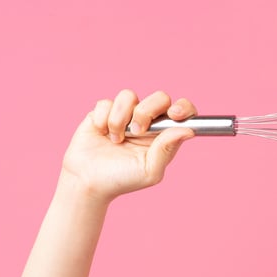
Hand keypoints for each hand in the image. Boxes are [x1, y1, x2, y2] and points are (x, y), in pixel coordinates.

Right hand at [59, 89, 197, 202]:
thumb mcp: (149, 171)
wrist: (88, 180)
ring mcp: (125, 115)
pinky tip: (102, 133)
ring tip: (116, 139)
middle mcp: (147, 121)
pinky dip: (103, 119)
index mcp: (163, 135)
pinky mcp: (104, 112)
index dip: (183, 107)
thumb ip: (167, 149)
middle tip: (137, 131)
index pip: (183, 111)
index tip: (174, 114)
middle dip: (147, 111)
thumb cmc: (121, 179)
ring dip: (120, 118)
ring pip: (129, 95)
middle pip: (160, 97)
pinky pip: (106, 102)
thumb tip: (188, 130)